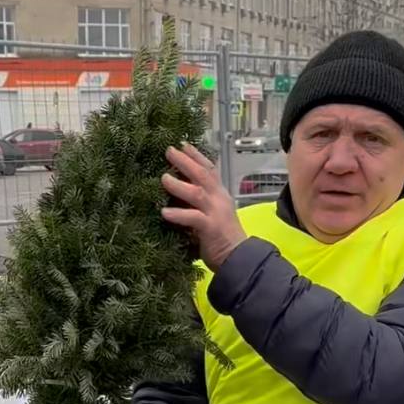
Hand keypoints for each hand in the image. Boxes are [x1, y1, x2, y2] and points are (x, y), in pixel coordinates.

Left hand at [161, 143, 246, 271]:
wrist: (240, 258)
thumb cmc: (223, 240)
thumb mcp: (213, 216)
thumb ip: (200, 205)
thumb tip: (179, 195)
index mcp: (220, 195)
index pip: (209, 170)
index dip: (196, 156)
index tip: (183, 144)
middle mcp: (219, 199)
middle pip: (202, 174)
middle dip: (185, 161)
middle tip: (169, 150)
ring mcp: (216, 213)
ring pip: (196, 192)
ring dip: (178, 185)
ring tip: (163, 178)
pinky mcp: (211, 228)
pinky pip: (193, 218)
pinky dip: (178, 214)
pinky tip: (164, 212)